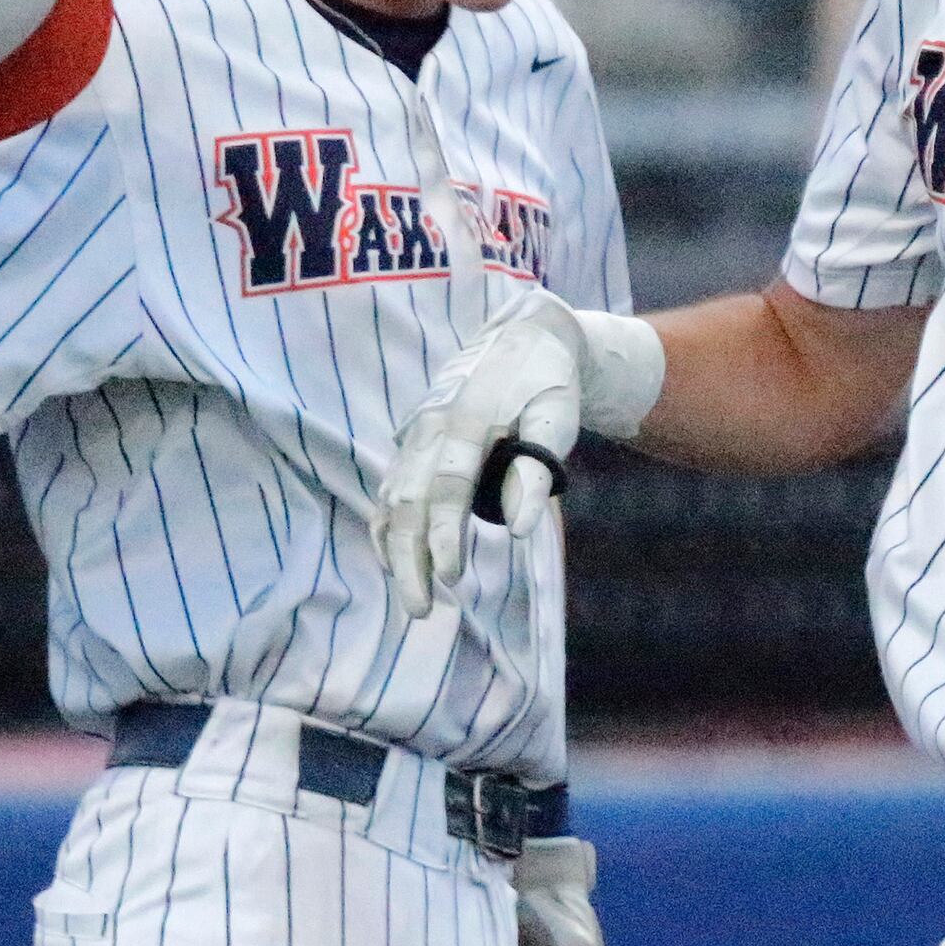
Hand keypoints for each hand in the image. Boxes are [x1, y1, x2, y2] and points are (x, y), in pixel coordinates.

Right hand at [376, 289, 662, 617]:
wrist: (524, 334)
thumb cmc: (548, 382)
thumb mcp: (557, 417)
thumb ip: (535, 470)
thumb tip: (517, 529)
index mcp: (467, 419)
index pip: (447, 487)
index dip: (443, 535)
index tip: (452, 578)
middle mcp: (430, 426)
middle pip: (408, 501)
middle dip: (410, 559)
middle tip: (421, 611)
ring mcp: (415, 433)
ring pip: (392, 499)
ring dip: (395, 551)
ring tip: (413, 601)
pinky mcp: (412, 441)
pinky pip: (389, 490)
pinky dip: (387, 528)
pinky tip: (394, 563)